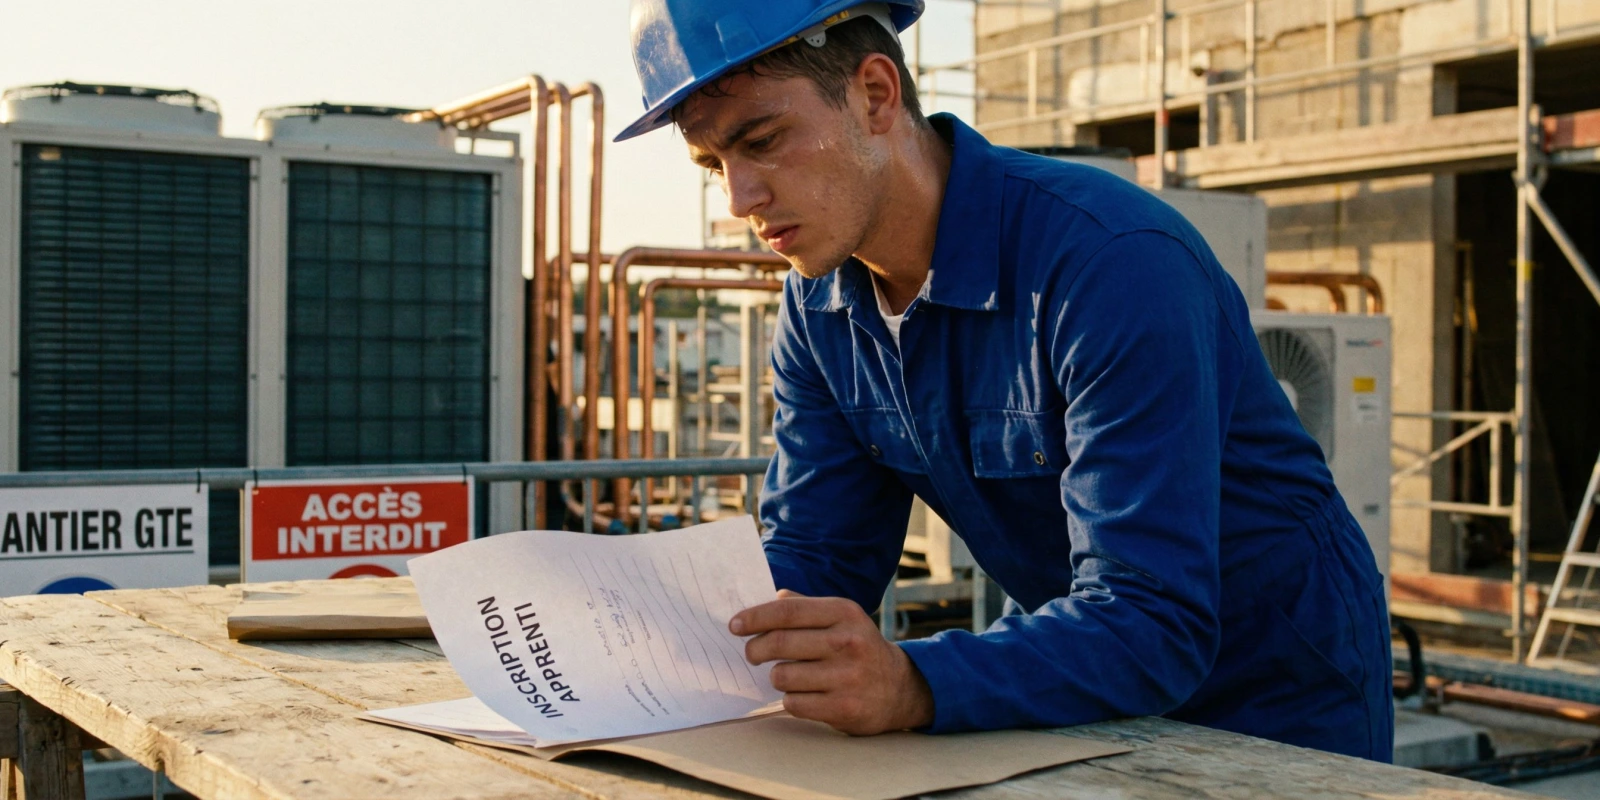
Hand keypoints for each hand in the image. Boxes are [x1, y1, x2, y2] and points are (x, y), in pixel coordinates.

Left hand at [730, 589, 934, 734]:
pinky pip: (793, 703)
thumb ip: (804, 606)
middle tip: (752, 654)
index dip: (755, 618)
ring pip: (782, 675)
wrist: (899, 688)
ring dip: (777, 677)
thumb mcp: (841, 617)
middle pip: (779, 643)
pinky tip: (803, 693)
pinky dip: (790, 699)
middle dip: (755, 649)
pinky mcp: (844, 707)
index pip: (787, 611)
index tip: (735, 625)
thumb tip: (766, 598)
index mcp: (844, 612)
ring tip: (788, 675)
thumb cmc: (858, 647)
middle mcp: (848, 641)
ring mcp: (847, 676)